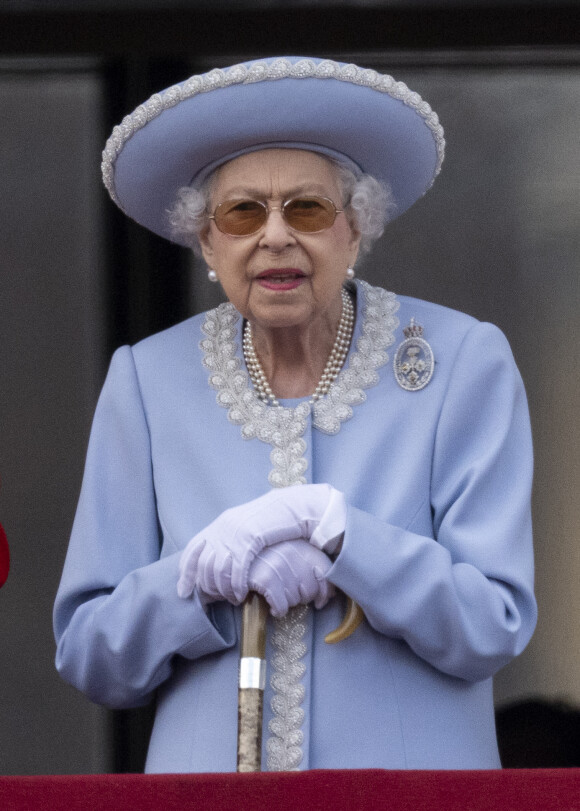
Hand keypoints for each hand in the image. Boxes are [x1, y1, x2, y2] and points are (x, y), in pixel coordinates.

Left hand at [177, 483, 345, 602]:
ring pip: (217, 570)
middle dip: (207, 586)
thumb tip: (219, 562)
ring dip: (223, 590)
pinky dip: (236, 586)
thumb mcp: (246, 528)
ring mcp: (234, 534)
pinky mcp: (249, 540)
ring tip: (232, 599)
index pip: (193, 549)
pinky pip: (236, 570)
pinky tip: (241, 595)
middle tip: (217, 599)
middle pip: (204, 564)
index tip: (184, 592)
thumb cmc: (273, 521)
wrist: (292, 506)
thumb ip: (231, 541)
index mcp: (220, 524)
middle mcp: (223, 528)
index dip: (186, 572)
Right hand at [248, 540, 334, 617]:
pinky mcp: (265, 579)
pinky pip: (281, 607)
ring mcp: (280, 566)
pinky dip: (277, 610)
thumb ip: (313, 568)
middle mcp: (293, 554)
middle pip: (312, 590)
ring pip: (296, 600)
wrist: (232, 554)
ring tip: (276, 591)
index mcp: (301, 545)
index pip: (326, 571)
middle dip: (302, 596)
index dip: (326, 590)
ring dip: (287, 602)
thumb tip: (329, 596)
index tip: (320, 599)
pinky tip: (271, 604)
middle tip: (288, 590)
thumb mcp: (290, 553)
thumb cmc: (265, 557)